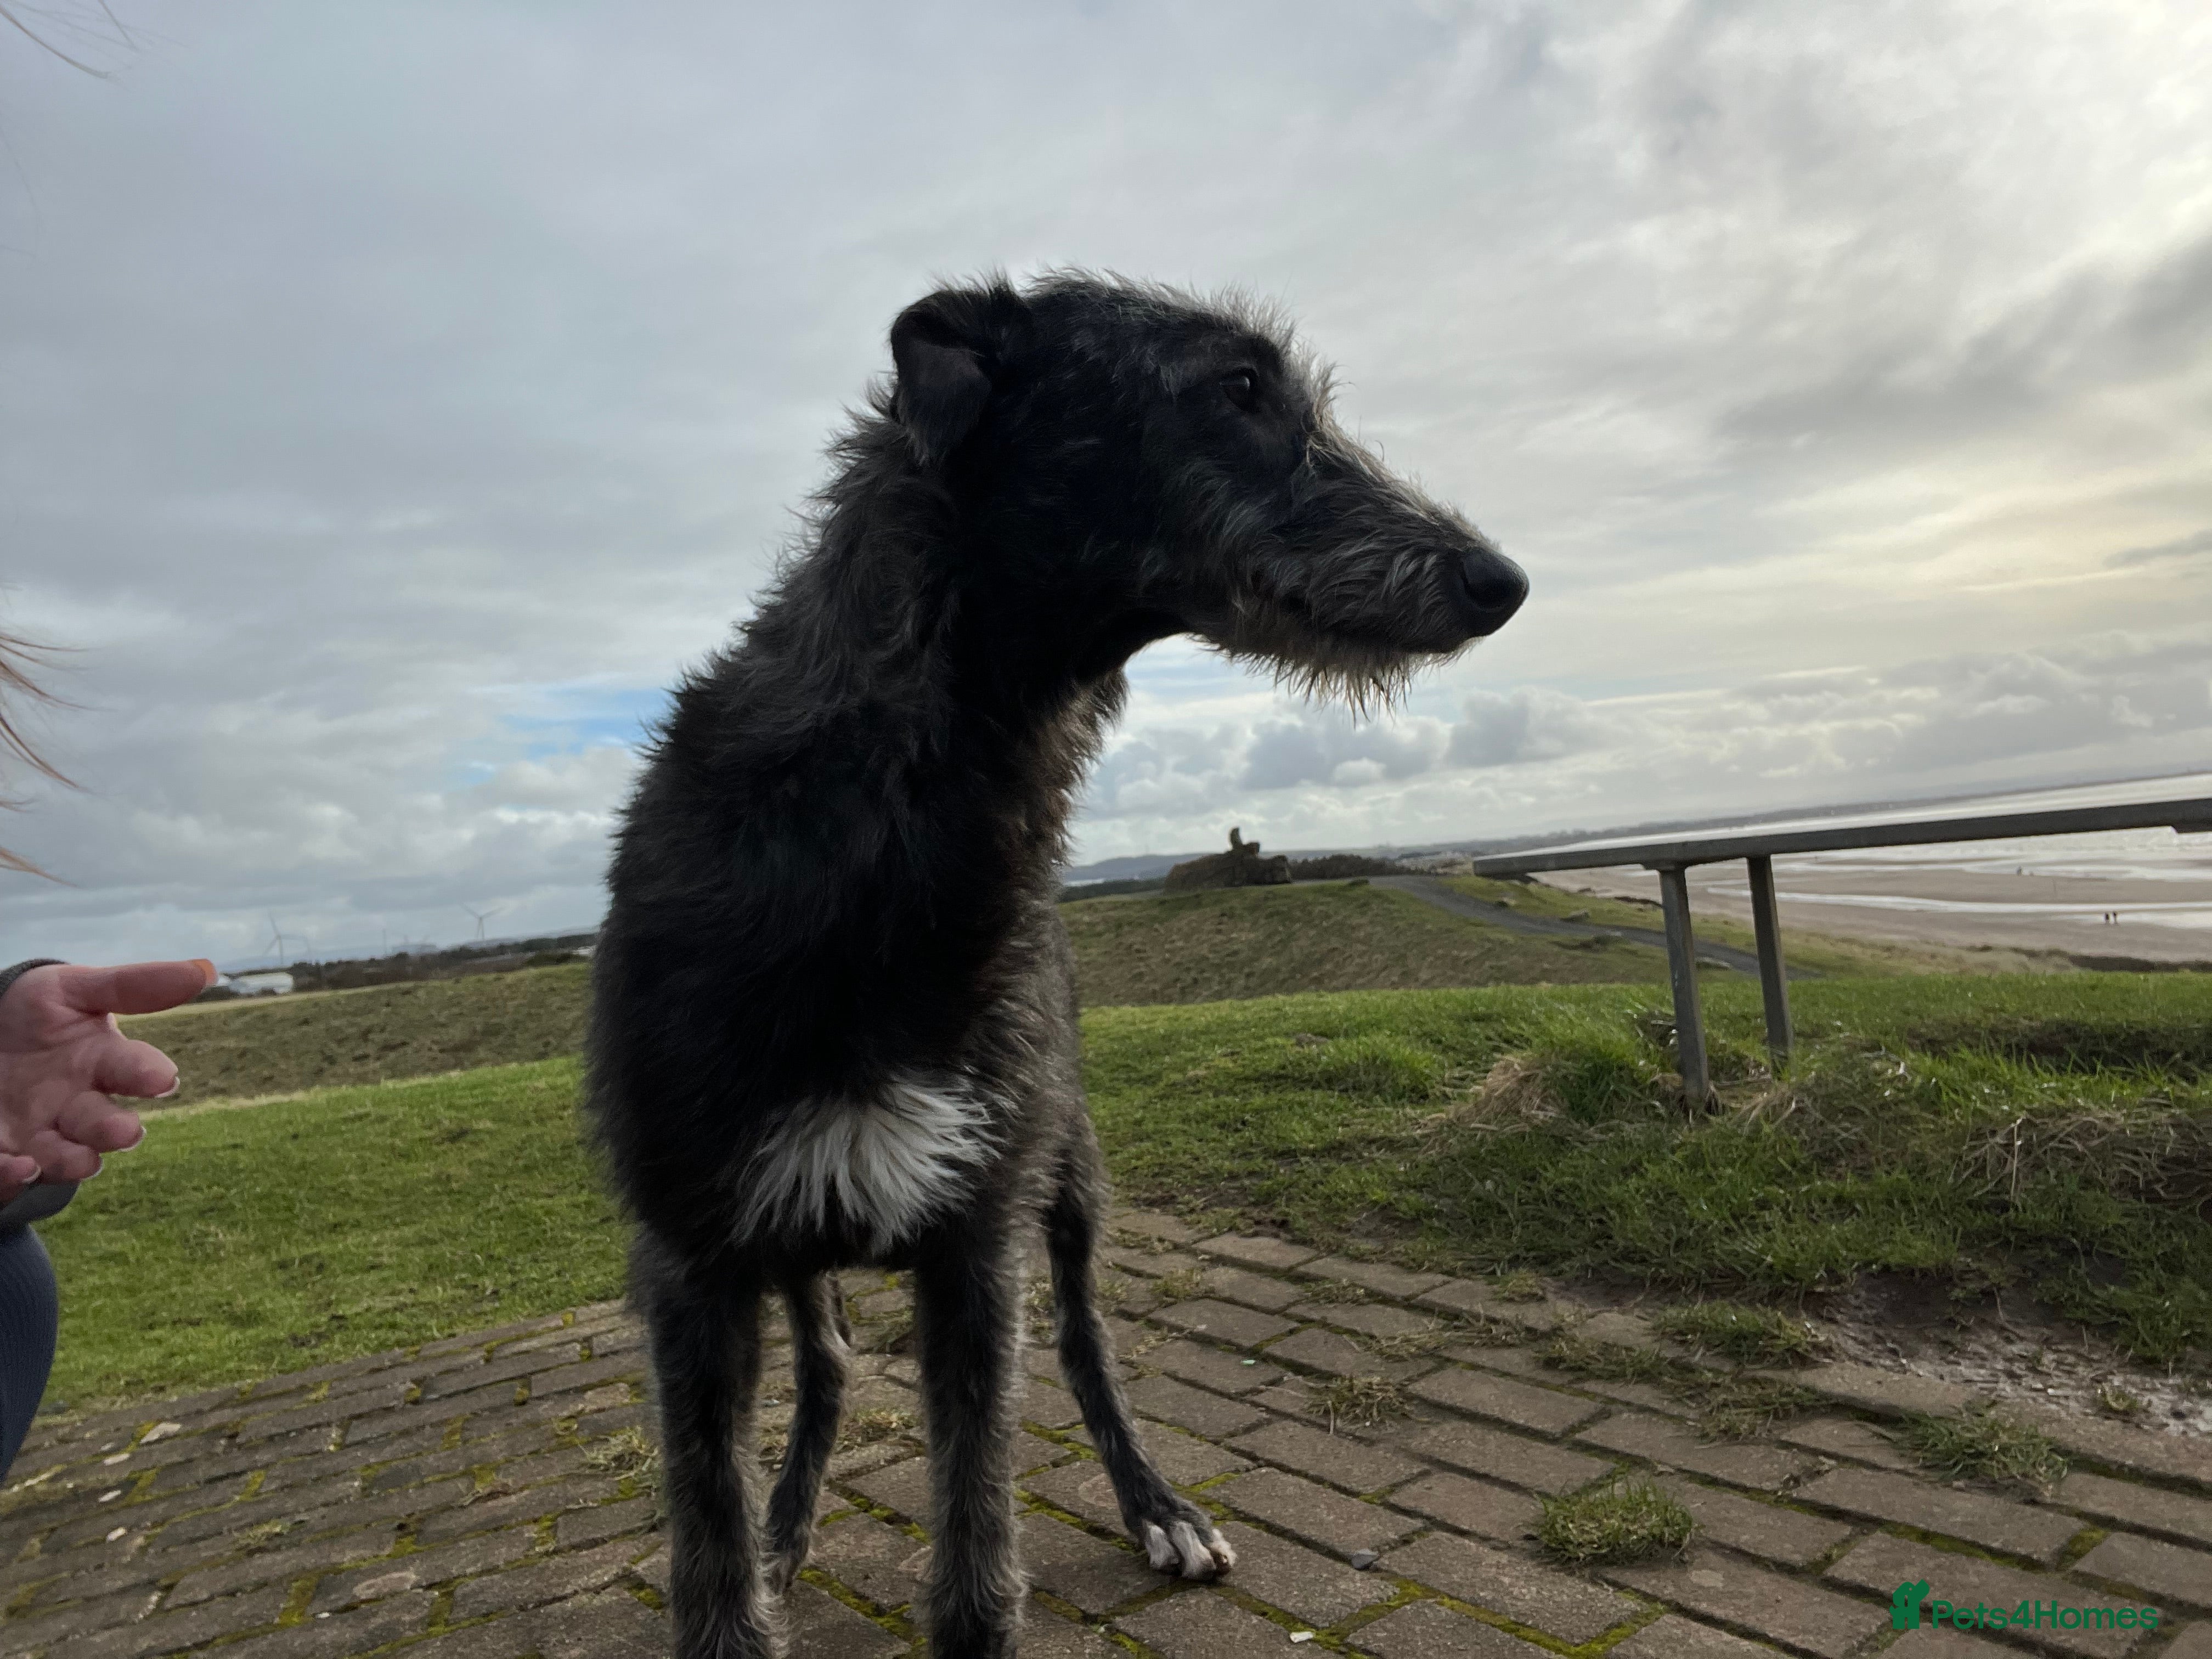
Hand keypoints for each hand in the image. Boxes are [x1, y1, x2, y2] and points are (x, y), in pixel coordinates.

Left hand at [0, 960, 214, 1203]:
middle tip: (124, 1131)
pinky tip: (19, 1168)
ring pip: (67, 1159)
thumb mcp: (72, 990)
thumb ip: (133, 985)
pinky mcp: (4, 1154)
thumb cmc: (34, 1012)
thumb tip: (206, 970)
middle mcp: (78, 1106)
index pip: (136, 1070)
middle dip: (117, 1131)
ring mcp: (41, 1134)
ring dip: (74, 1161)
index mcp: (103, 1063)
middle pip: (106, 1125)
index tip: (161, 1079)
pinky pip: (10, 1176)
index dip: (149, 1074)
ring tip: (80, 1161)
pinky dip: (15, 1178)